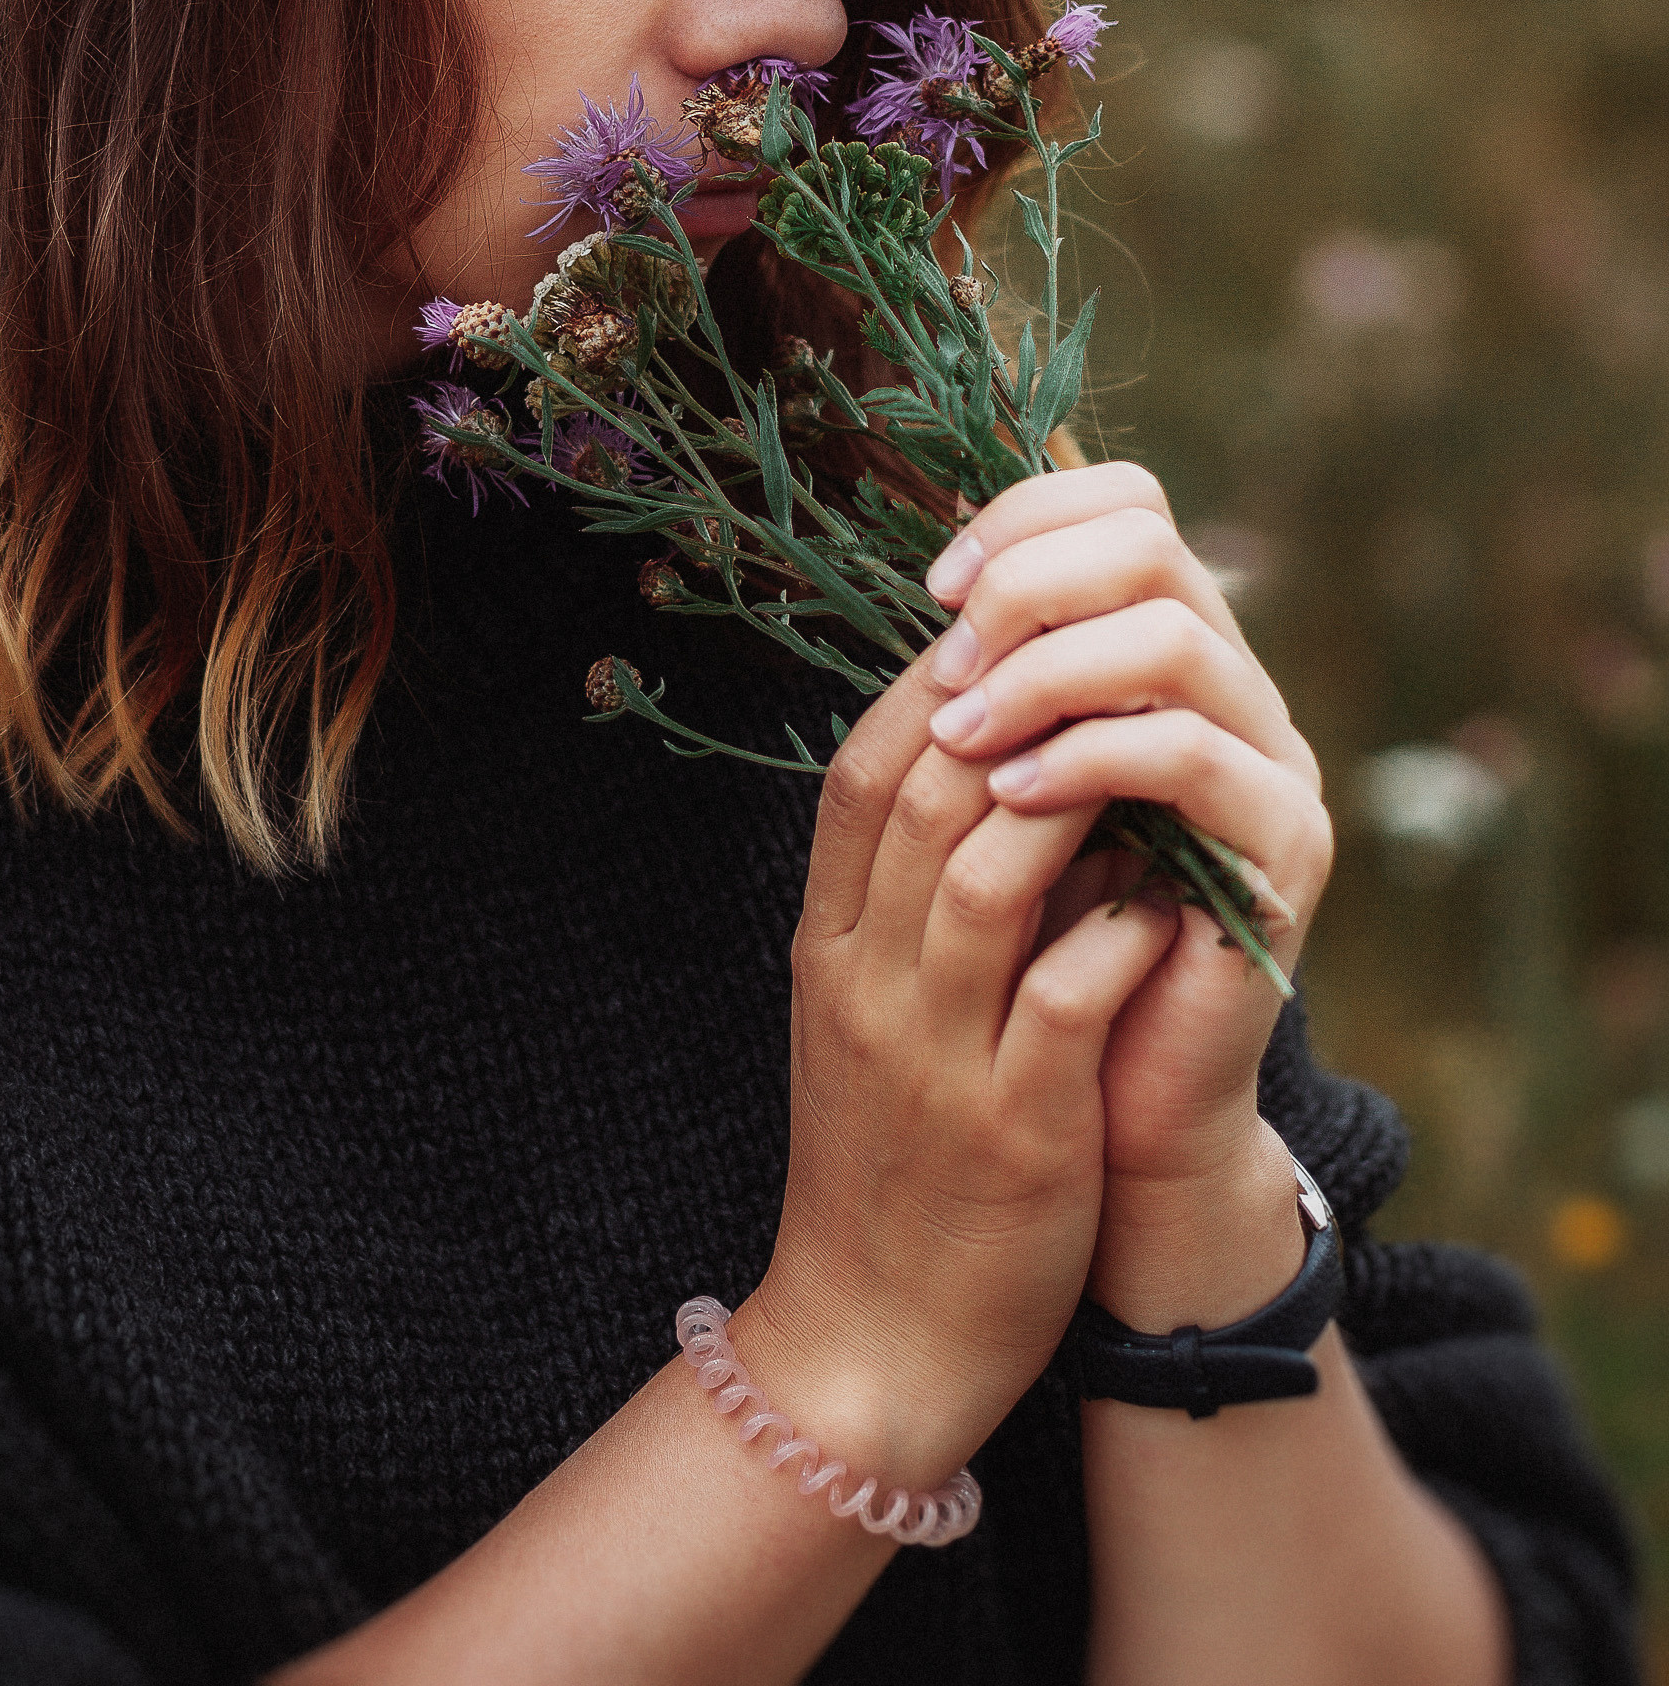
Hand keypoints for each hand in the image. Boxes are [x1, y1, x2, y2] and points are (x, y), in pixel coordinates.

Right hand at [740, 640, 1179, 1491]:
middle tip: (1091, 670)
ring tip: (1136, 763)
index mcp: (825, 949)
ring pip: (989, 876)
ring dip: (1070, 800)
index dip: (931, 690)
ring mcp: (935, 1057)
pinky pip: (1069, 996)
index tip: (1009, 645)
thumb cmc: (882, 1156)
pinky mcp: (1016, 1131)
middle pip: (920, 797)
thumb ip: (899, 896)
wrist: (870, 1342)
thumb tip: (990, 763)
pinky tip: (1161, 901)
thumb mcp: (857, 1010)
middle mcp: (867, 986)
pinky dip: (1120, 928)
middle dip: (1009, 713)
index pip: (857, 774)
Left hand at [921, 464, 1332, 1315]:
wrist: (1108, 1114)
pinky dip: (1089, 757)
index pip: (1125, 502)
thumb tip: (925, 577)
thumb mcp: (994, 787)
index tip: (935, 587)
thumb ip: (985, 684)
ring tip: (961, 733)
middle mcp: (1235, 686)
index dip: (1025, 520)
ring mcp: (1272, 762)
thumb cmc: (1034, 945)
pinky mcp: (1287, 849)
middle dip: (1028, 585)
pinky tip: (1014, 792)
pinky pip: (1192, 756)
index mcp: (1167, 649)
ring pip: (1173, 638)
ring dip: (1045, 669)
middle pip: (1152, 543)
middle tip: (946, 658)